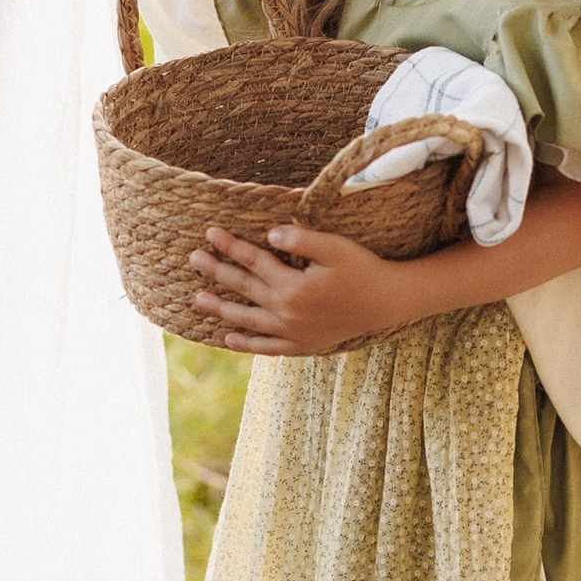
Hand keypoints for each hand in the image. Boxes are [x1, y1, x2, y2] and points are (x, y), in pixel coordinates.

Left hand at [190, 221, 410, 354]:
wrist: (387, 303)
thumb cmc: (363, 269)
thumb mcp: (335, 248)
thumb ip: (302, 241)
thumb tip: (270, 234)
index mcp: (293, 287)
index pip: (254, 261)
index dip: (231, 246)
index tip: (210, 232)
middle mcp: (287, 312)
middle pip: (244, 288)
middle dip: (217, 272)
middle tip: (193, 259)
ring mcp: (293, 332)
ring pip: (248, 320)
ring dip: (221, 310)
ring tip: (198, 299)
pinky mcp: (302, 345)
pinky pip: (268, 348)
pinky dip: (248, 345)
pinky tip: (229, 340)